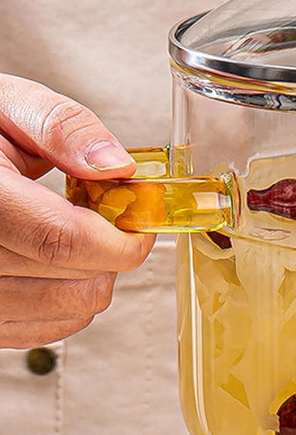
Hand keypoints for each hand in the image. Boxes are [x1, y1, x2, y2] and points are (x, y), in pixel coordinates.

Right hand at [0, 74, 154, 347]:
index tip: (143, 222)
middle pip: (73, 280)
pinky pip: (43, 330)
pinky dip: (68, 299)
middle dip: (113, 250)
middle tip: (106, 214)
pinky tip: (56, 259)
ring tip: (75, 231)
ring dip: (93, 275)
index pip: (61, 240)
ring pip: (67, 312)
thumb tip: (116, 166)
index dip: (119, 238)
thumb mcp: (8, 104)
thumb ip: (63, 127)